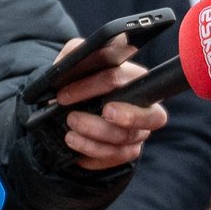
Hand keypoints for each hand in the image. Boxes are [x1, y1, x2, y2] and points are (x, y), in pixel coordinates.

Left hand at [51, 51, 167, 169]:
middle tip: (76, 118)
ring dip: (92, 135)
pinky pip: (117, 156)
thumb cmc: (77, 80)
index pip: (123, 79)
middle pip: (147, 115)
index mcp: (136, 78)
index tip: (63, 94)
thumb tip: (80, 57)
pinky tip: (74, 143)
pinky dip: (92, 152)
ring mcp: (140, 131)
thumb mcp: (73, 62)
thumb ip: (78, 53)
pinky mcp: (129, 150)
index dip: (93, 86)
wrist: (69, 107)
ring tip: (69, 131)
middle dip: (116, 117)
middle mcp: (146, 106)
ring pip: (126, 138)